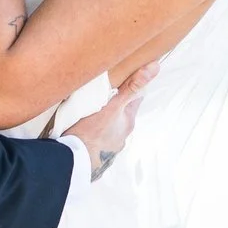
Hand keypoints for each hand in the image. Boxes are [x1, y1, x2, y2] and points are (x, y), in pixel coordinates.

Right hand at [61, 61, 159, 180]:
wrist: (73, 160)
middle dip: (115, 101)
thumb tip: (154, 68)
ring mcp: (110, 146)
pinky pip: (98, 137)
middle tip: (103, 90)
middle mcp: (122, 135)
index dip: (132, 85)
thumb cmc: (91, 132)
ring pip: (110, 125)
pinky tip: (83, 128)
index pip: (136, 97)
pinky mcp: (97, 153)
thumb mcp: (112, 105)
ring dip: (104, 118)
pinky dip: (94, 131)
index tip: (125, 76)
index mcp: (128, 121)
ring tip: (90, 110)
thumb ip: (131, 87)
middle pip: (122, 112)